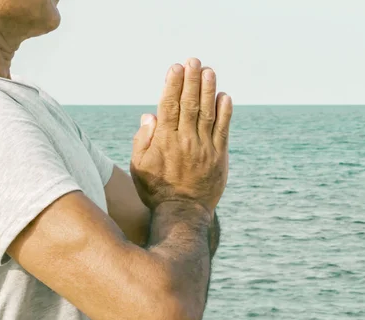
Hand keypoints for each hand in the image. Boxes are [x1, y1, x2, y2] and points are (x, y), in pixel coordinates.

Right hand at [130, 58, 232, 214]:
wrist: (182, 213)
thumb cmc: (156, 190)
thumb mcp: (138, 167)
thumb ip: (142, 140)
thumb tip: (150, 116)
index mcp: (164, 141)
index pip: (169, 105)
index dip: (172, 84)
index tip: (175, 68)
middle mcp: (185, 140)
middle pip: (189, 103)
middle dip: (192, 80)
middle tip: (194, 61)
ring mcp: (204, 148)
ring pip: (208, 112)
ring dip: (209, 89)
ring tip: (209, 71)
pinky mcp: (219, 156)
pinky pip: (223, 129)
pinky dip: (225, 112)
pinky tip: (224, 96)